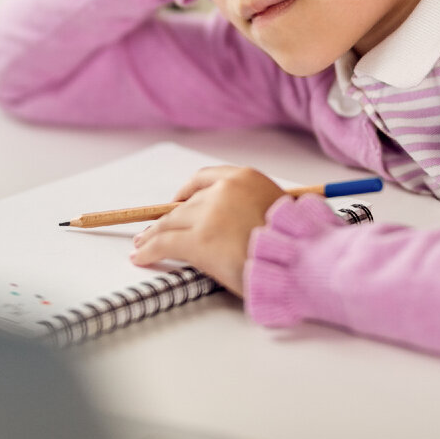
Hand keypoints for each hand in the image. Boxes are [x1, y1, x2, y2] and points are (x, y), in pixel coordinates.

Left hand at [130, 165, 285, 294]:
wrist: (299, 260)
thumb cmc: (296, 243)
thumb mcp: (280, 210)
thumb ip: (255, 207)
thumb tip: (240, 221)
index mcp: (245, 178)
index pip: (204, 179)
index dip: (186, 192)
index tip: (177, 203)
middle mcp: (224, 189)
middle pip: (185, 204)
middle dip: (167, 219)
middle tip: (154, 230)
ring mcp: (209, 214)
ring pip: (170, 223)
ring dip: (154, 234)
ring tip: (143, 244)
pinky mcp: (198, 240)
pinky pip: (164, 243)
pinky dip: (149, 250)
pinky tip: (141, 257)